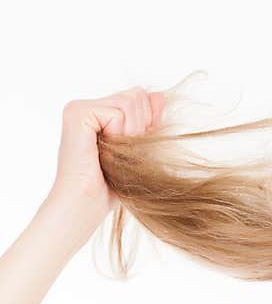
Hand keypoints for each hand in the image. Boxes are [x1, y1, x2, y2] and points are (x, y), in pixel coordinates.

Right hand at [46, 86, 165, 228]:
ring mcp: (79, 107)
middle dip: (140, 130)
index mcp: (98, 112)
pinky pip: (118, 114)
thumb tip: (160, 96)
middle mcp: (86, 105)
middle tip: (119, 157)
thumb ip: (147, 122)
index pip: (138, 99)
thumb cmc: (110, 188)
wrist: (85, 207)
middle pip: (137, 97)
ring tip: (111, 156)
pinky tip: (103, 154)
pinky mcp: (78, 113)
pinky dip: (120, 137)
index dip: (145, 125)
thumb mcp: (137, 151)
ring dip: (131, 136)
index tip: (129, 152)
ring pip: (131, 103)